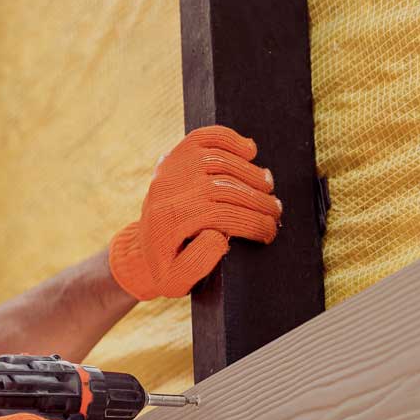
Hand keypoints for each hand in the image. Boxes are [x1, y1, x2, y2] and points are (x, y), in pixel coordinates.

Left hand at [109, 126, 281, 299]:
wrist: (143, 249)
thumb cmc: (167, 267)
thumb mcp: (177, 281)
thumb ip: (197, 264)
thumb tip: (218, 235)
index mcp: (169, 221)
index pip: (222, 215)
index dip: (254, 224)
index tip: (270, 233)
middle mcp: (168, 190)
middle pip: (225, 187)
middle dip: (258, 201)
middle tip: (276, 212)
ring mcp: (171, 169)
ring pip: (221, 162)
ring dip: (252, 174)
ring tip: (268, 190)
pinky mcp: (175, 156)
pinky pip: (206, 137)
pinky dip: (231, 139)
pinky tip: (250, 151)